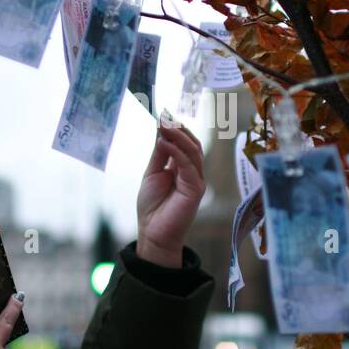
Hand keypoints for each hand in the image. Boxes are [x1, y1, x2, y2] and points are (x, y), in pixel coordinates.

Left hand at [136, 121, 205, 268]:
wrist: (153, 233)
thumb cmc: (152, 207)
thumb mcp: (152, 173)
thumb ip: (159, 154)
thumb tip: (162, 131)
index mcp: (183, 168)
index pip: (185, 143)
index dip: (175, 129)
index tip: (162, 115)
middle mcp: (192, 173)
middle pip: (192, 144)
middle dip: (179, 128)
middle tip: (164, 116)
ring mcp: (196, 180)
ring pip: (193, 151)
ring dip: (178, 136)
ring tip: (164, 124)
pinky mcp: (196, 189)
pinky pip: (188, 165)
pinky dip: (176, 152)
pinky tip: (163, 143)